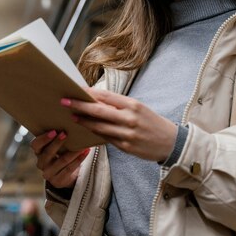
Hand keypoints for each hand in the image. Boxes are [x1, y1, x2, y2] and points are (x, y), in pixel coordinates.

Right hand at [30, 130, 89, 188]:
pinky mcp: (58, 181)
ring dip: (73, 151)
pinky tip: (86, 152)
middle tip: (66, 133)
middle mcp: (41, 163)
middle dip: (57, 143)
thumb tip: (69, 121)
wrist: (65, 175)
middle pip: (48, 153)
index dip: (43, 139)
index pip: (35, 145)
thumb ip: (56, 137)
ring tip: (83, 144)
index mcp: (38, 152)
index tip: (54, 131)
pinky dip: (79, 159)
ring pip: (62, 161)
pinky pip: (70, 169)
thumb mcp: (56, 147)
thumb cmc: (61, 154)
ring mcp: (49, 174)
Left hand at [61, 87, 177, 161]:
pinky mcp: (125, 146)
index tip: (75, 89)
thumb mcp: (138, 108)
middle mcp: (129, 118)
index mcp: (132, 104)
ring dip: (83, 121)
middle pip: (98, 110)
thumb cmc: (152, 122)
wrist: (171, 142)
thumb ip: (119, 105)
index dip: (88, 92)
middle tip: (65, 102)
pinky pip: (105, 138)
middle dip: (79, 105)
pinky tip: (86, 129)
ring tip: (72, 117)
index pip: (105, 95)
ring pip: (99, 126)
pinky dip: (94, 132)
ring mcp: (126, 133)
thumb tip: (96, 100)